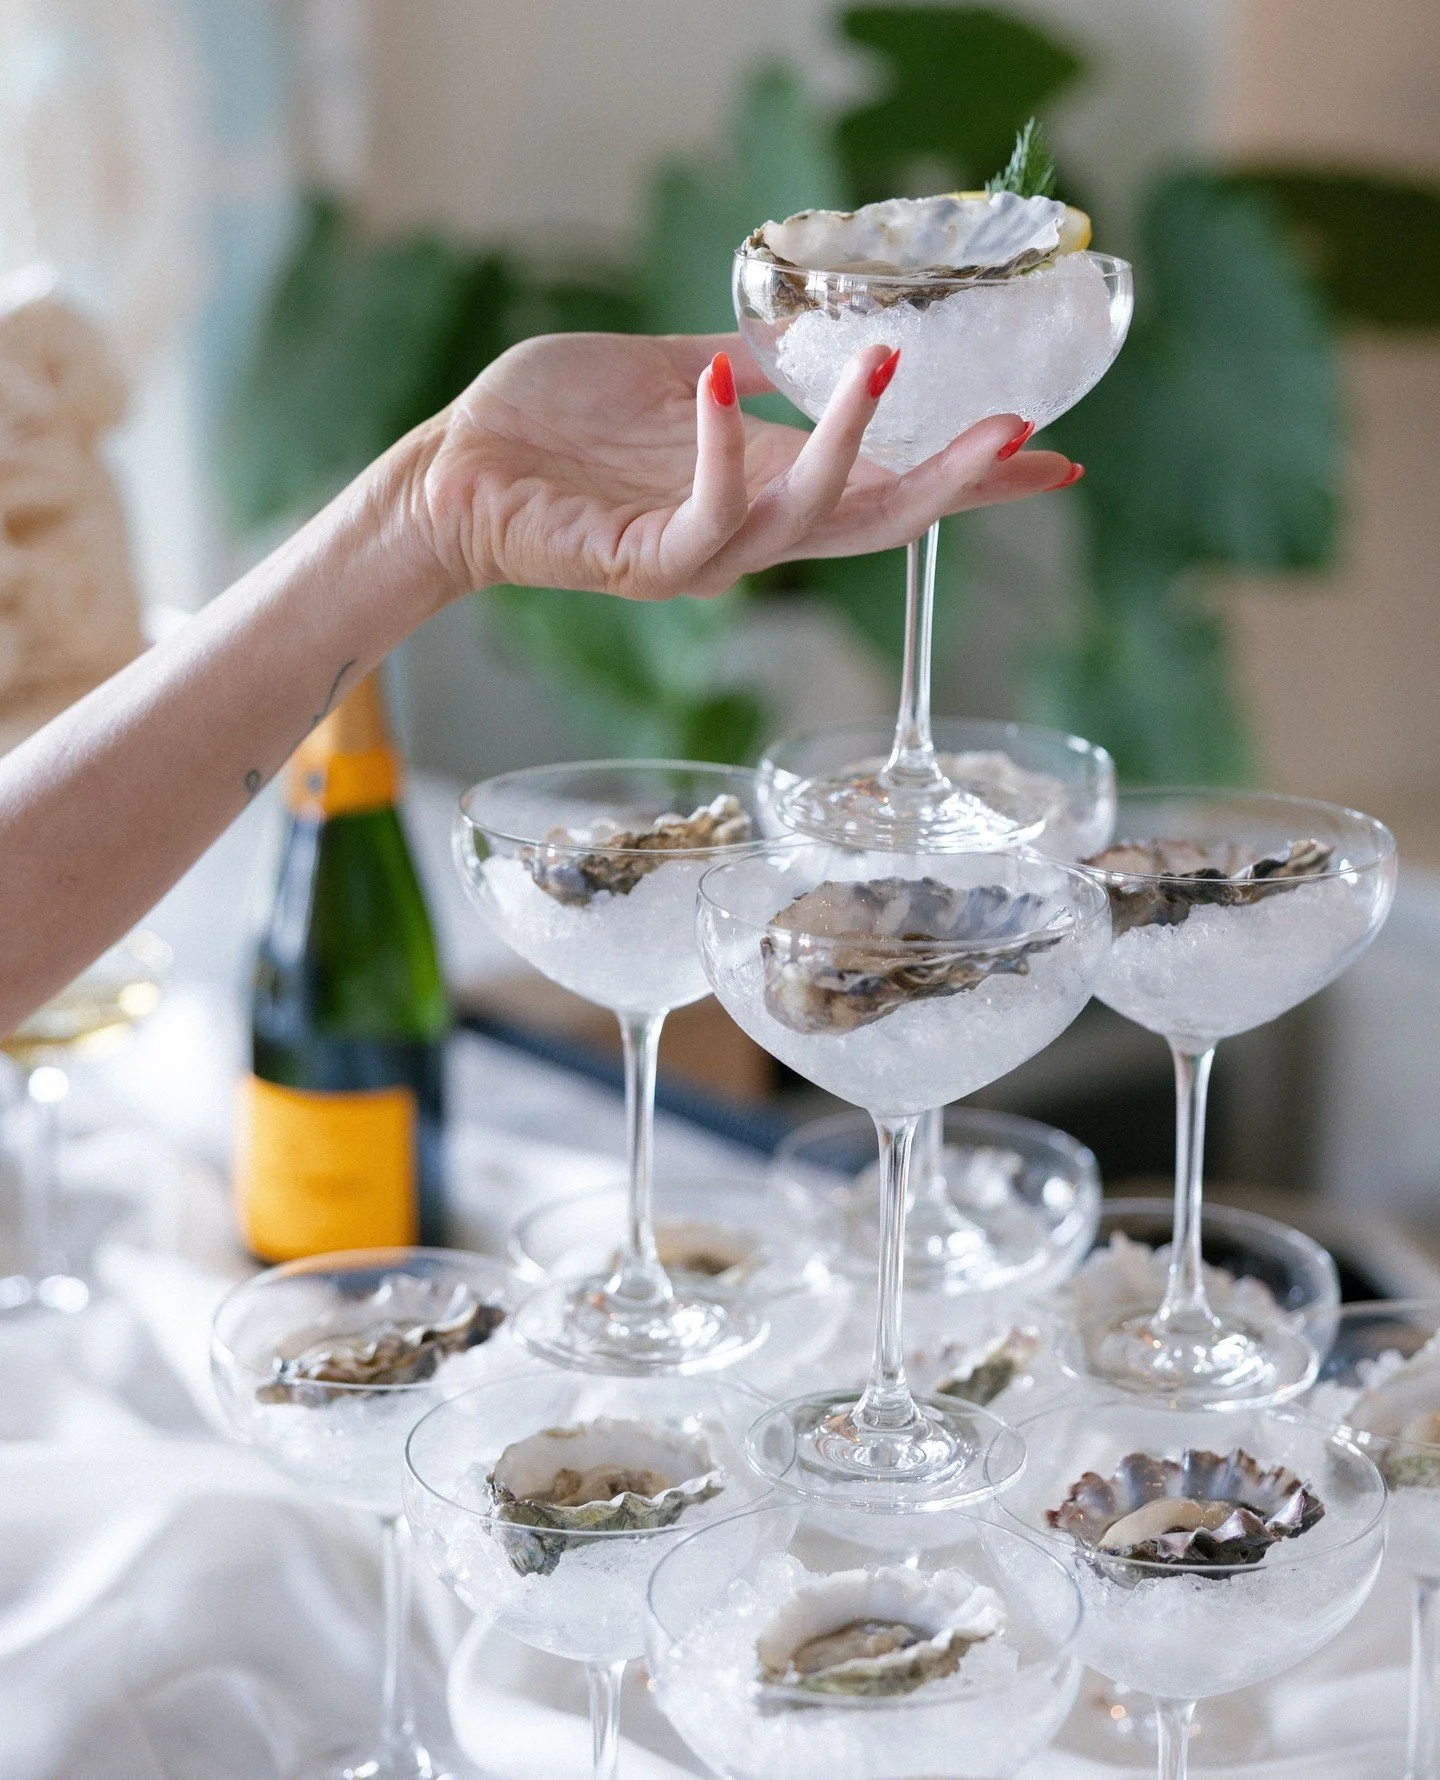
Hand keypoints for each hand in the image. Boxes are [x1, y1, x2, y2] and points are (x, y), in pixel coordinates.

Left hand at [414, 331, 1078, 600]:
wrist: (457, 469)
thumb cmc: (556, 426)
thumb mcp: (673, 376)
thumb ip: (746, 370)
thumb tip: (813, 334)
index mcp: (766, 483)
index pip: (889, 486)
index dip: (968, 477)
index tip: (1053, 457)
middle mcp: (750, 529)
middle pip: (880, 522)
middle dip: (956, 484)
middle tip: (1026, 434)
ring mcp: (703, 552)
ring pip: (808, 518)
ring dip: (854, 439)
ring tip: (892, 361)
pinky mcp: (643, 561)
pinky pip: (704, 518)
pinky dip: (720, 446)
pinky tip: (722, 376)